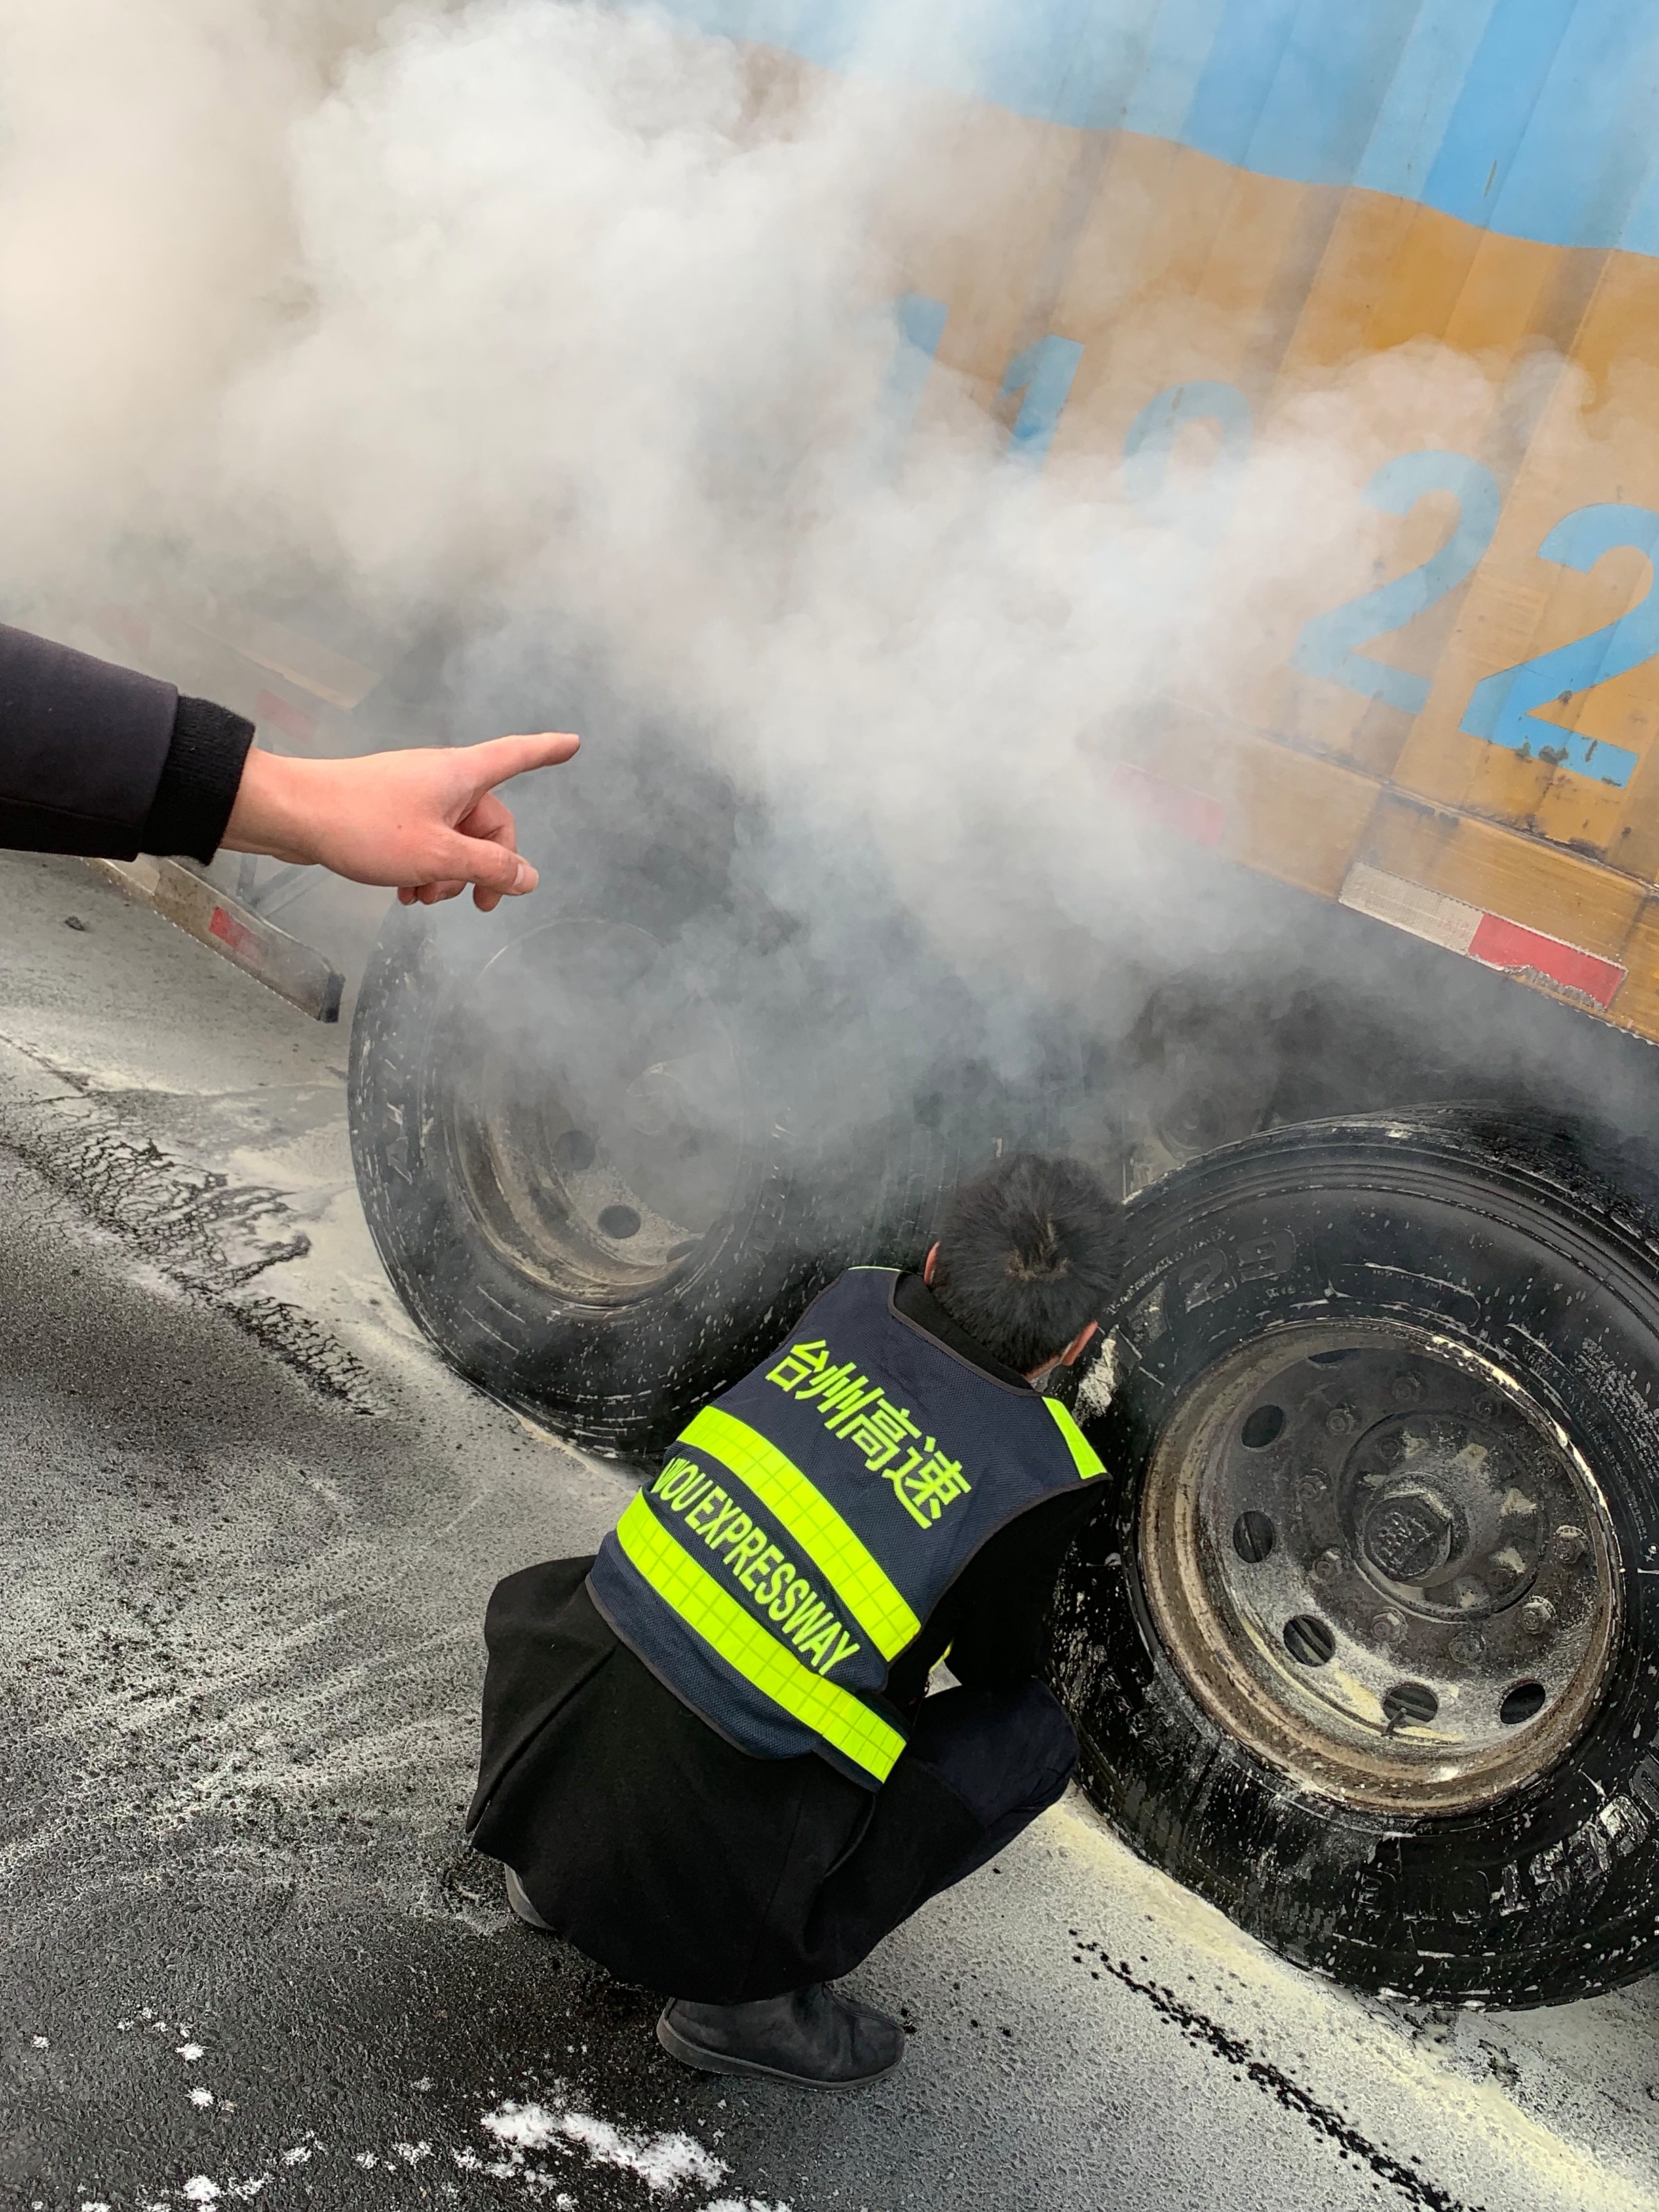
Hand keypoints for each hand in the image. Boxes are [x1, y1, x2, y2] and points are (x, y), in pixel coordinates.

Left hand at [222, 732, 579, 910]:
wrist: (293, 814)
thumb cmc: (365, 826)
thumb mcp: (438, 856)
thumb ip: (488, 869)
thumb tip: (530, 879)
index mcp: (462, 776)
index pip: (518, 756)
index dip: (547, 751)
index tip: (574, 742)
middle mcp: (443, 778)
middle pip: (488, 822)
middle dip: (483, 867)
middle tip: (473, 906)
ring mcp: (415, 793)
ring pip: (454, 837)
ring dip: (448, 874)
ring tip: (421, 898)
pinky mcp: (390, 809)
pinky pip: (426, 839)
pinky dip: (424, 866)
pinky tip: (404, 891)